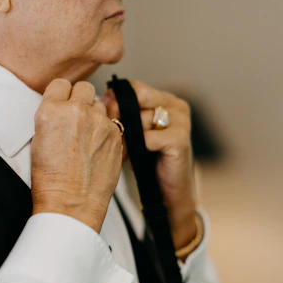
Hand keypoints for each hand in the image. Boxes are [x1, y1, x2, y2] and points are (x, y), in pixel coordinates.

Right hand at [31, 79, 123, 232]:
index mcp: (51, 110)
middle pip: (84, 88)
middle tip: (78, 117)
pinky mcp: (116, 134)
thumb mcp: (39, 139)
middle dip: (81, 99)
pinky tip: (99, 147)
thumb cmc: (51, 178)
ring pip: (100, 104)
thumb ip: (53, 116)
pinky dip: (107, 130)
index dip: (62, 94)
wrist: (71, 202)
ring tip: (88, 136)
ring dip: (95, 114)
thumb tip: (62, 107)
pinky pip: (112, 122)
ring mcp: (99, 122)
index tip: (64, 102)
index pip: (61, 83)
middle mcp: (76, 111)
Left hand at [101, 82, 197, 249]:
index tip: (103, 113)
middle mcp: (177, 106)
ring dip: (127, 136)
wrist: (167, 195)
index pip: (137, 87)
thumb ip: (124, 113)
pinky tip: (134, 159)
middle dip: (121, 115)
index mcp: (167, 100)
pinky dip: (136, 149)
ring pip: (141, 118)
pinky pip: (147, 137)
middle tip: (112, 132)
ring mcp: (181, 122)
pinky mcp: (180, 140)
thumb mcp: (135, 132)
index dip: (117, 99)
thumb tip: (101, 100)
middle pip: (139, 97)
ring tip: (124, 152)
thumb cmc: (148, 162)